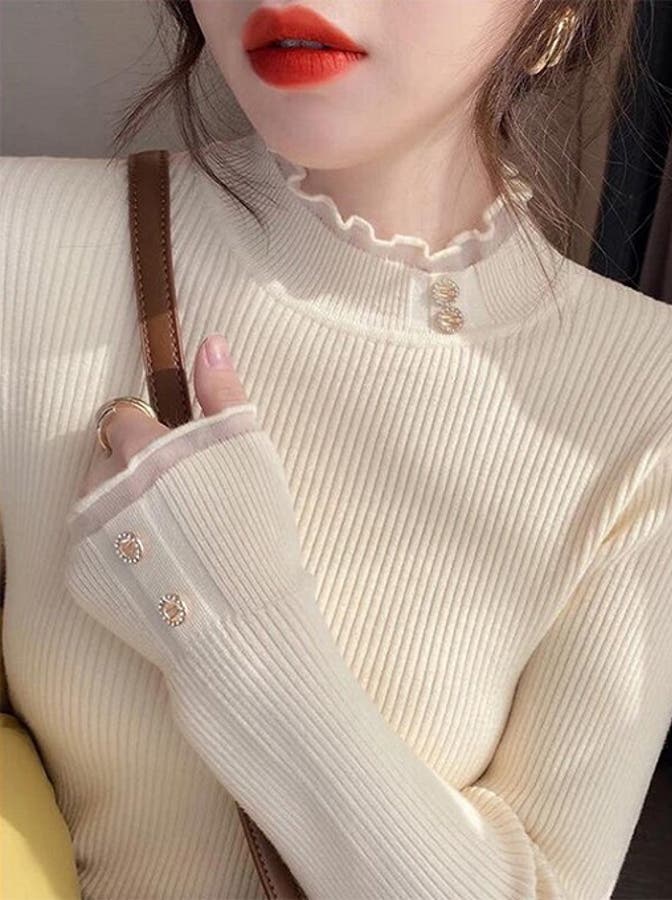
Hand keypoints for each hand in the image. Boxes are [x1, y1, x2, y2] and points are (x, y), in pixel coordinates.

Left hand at [64, 329, 314, 672]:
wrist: (241, 624)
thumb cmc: (255, 533)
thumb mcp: (251, 453)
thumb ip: (224, 393)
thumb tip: (211, 343)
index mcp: (145, 449)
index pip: (126, 416)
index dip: (156, 436)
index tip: (182, 463)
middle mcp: (103, 485)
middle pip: (105, 458)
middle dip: (135, 470)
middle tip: (180, 502)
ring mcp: (86, 532)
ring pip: (94, 498)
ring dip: (120, 506)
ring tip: (168, 535)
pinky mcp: (79, 574)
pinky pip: (90, 543)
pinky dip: (116, 547)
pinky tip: (156, 565)